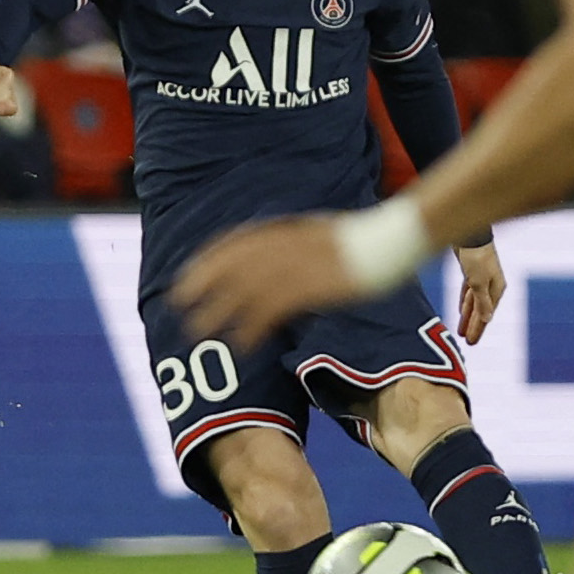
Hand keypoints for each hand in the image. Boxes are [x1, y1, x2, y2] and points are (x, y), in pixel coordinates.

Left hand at [173, 214, 362, 350]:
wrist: (395, 236)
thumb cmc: (365, 237)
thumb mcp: (324, 232)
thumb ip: (298, 242)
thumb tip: (280, 254)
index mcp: (287, 229)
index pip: (236, 241)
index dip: (208, 259)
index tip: (188, 273)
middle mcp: (285, 244)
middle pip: (231, 264)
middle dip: (201, 283)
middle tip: (178, 302)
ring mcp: (297, 265)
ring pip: (243, 290)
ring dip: (217, 310)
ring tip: (198, 331)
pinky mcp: (311, 287)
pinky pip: (271, 310)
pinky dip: (251, 327)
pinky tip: (241, 344)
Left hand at [453, 241, 503, 342]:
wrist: (470, 233)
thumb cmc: (476, 257)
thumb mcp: (478, 282)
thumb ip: (482, 302)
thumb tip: (488, 318)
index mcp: (497, 288)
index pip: (487, 314)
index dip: (478, 329)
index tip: (471, 343)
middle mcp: (491, 284)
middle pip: (481, 310)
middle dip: (474, 326)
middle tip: (467, 342)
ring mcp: (481, 277)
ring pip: (473, 302)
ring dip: (467, 316)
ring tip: (461, 330)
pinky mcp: (471, 270)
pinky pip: (468, 292)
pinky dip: (464, 302)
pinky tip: (460, 311)